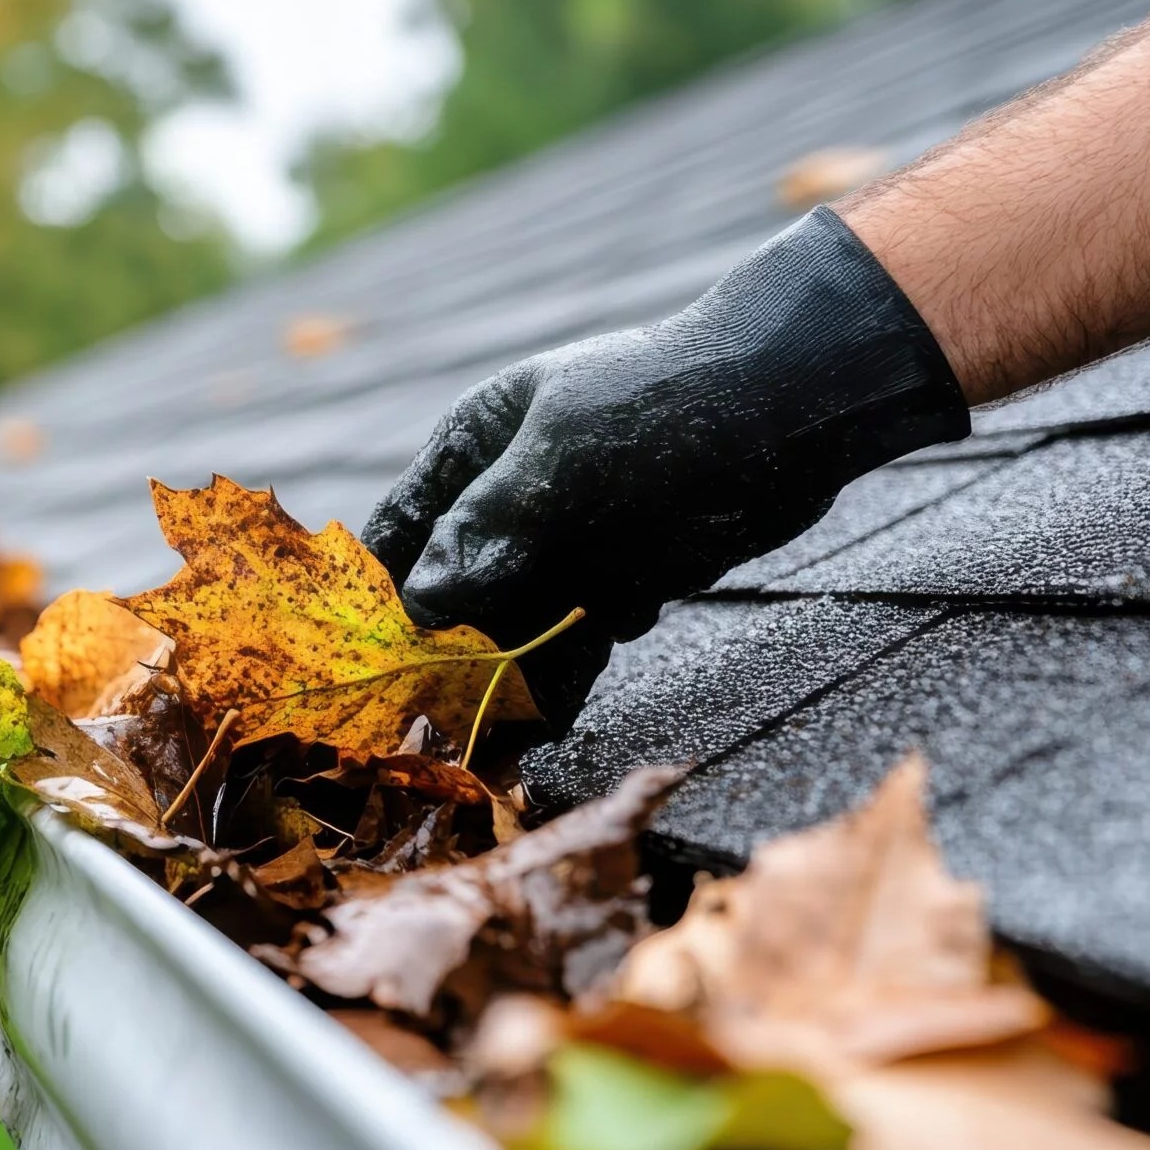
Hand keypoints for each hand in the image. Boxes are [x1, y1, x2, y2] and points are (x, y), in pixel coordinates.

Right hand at [361, 208, 969, 723]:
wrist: (793, 408)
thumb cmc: (663, 403)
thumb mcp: (559, 459)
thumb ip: (485, 531)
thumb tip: (421, 603)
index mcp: (475, 449)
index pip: (400, 529)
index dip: (372, 594)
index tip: (356, 662)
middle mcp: (509, 503)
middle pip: (451, 594)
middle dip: (435, 658)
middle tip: (418, 727)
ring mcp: (564, 546)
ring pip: (509, 629)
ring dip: (494, 684)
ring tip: (477, 746)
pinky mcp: (618, 584)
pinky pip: (572, 647)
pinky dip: (557, 687)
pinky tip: (542, 731)